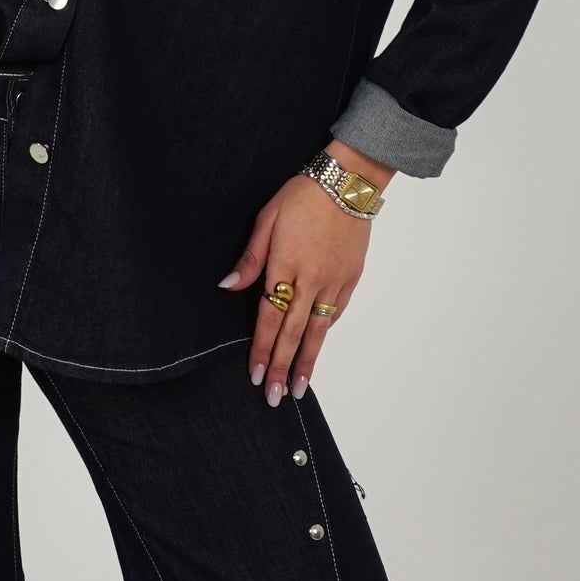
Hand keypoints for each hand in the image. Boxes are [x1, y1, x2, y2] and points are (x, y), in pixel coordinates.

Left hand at [219, 147, 389, 404]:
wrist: (348, 183)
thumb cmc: (303, 196)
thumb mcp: (267, 219)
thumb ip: (250, 258)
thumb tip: (229, 286)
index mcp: (286, 265)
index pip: (270, 317)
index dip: (262, 348)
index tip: (255, 374)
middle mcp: (312, 279)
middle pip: (293, 332)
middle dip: (281, 367)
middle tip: (274, 397)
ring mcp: (335, 281)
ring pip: (318, 330)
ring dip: (307, 361)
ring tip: (298, 388)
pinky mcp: (351, 278)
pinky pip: (335, 313)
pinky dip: (324, 333)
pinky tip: (315, 349)